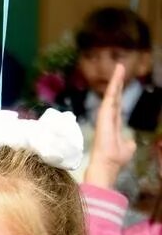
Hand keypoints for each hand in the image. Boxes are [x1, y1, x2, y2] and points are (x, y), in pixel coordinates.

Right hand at [85, 64, 136, 188]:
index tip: (120, 83)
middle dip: (117, 83)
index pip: (117, 107)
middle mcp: (108, 119)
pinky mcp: (104, 116)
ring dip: (116, 81)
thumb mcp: (126, 150)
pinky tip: (118, 76)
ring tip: (120, 67)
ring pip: (112, 95)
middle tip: (119, 68)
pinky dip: (114, 87)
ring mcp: (105, 116)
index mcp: (113, 125)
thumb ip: (128, 143)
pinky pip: (110, 98)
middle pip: (115, 97)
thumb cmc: (114, 161)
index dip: (119, 95)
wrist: (106, 167)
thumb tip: (130, 141)